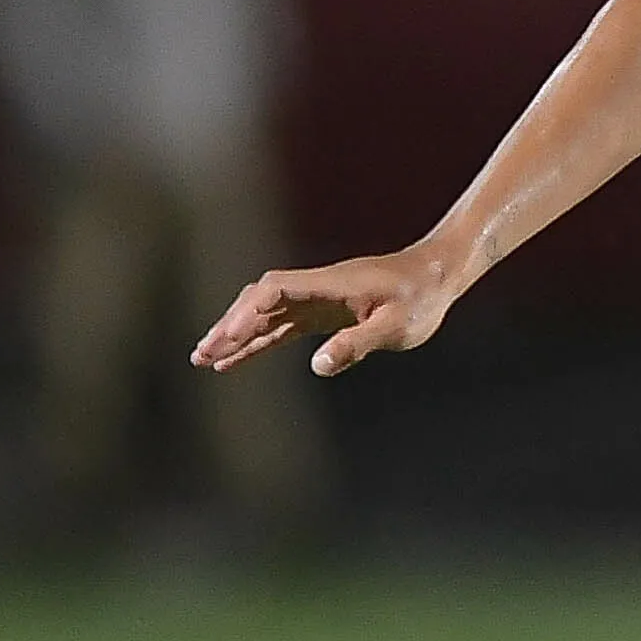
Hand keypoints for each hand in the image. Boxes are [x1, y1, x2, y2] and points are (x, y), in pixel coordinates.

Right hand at [191, 245, 460, 379]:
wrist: (437, 276)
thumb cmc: (420, 299)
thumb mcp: (395, 326)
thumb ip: (357, 343)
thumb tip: (318, 365)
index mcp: (329, 284)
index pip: (276, 290)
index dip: (250, 312)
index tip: (231, 337)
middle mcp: (315, 288)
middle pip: (260, 301)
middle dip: (230, 325)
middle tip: (202, 354)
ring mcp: (316, 300)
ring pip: (266, 314)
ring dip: (236, 335)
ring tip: (205, 359)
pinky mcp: (323, 313)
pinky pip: (281, 327)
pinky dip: (258, 342)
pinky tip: (237, 359)